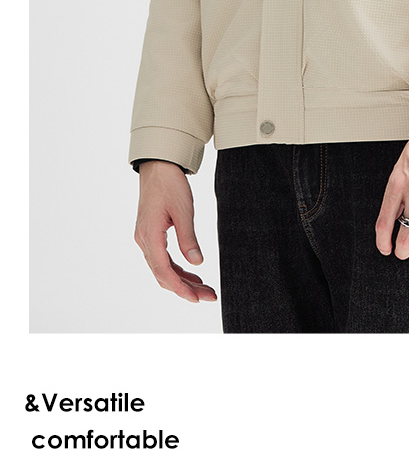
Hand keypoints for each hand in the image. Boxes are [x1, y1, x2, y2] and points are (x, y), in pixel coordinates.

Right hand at [134, 161, 216, 302]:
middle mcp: (144, 240)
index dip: (180, 288)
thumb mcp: (184, 210)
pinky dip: (176, 268)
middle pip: (163, 274)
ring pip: (162, 268)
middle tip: (208, 296)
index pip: (164, 271)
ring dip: (182, 280)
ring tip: (204, 288)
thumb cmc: (170, 184)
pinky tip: (192, 272)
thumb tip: (197, 263)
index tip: (197, 298)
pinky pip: (162, 258)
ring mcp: (145, 238)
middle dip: (185, 288)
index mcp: (150, 235)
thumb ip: (189, 238)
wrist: (158, 165)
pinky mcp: (151, 234)